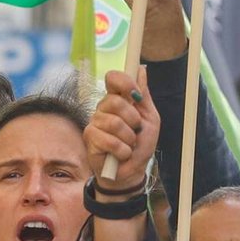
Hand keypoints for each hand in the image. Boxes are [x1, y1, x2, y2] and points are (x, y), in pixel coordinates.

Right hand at [85, 68, 159, 192]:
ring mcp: (95, 121)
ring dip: (129, 138)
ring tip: (129, 144)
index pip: (113, 78)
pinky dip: (121, 149)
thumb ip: (144, 95)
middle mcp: (104, 107)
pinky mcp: (89, 137)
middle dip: (132, 119)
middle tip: (136, 130)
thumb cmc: (141, 144)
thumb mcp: (150, 118)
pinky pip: (107, 139)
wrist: (132, 170)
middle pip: (114, 101)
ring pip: (113, 122)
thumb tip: (142, 69)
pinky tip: (121, 153)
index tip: (135, 94)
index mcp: (119, 99)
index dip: (124, 82)